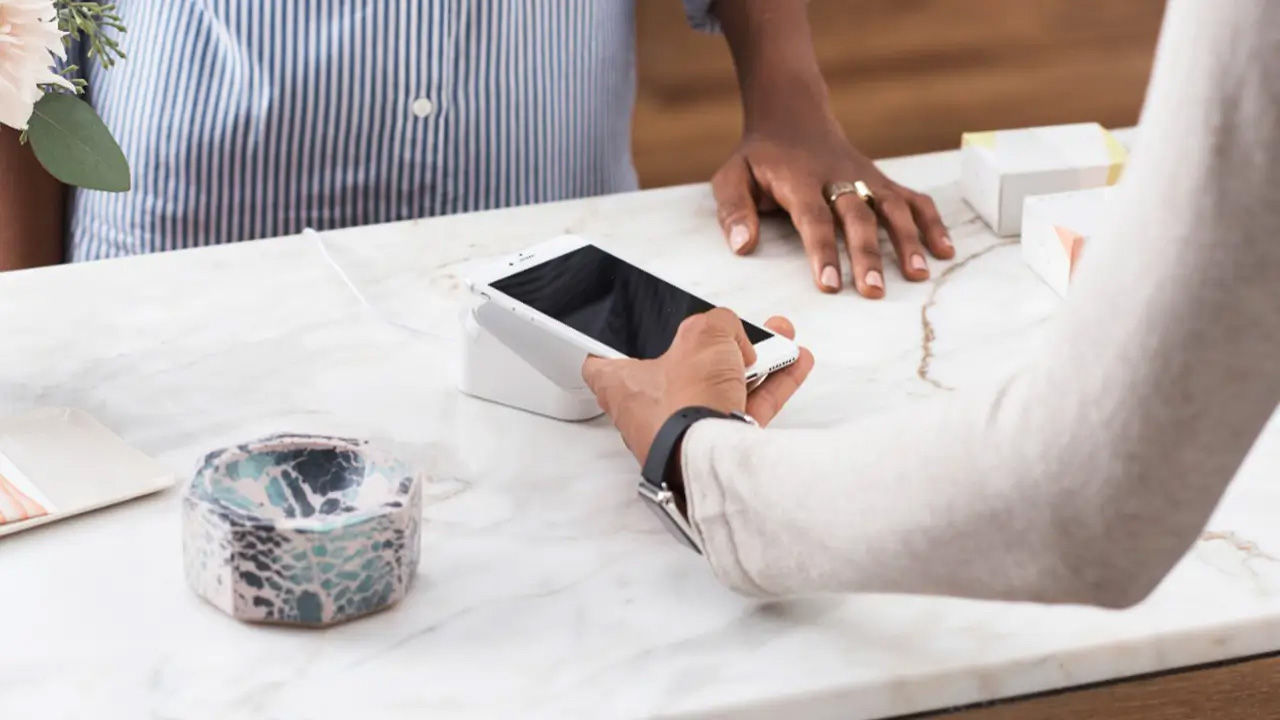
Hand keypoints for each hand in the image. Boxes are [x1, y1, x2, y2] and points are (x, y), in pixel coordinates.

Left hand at [582, 308, 814, 464]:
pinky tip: (793, 365)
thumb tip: (733, 334)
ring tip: (778, 340)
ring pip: (721, 386)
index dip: (612, 344)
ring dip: (754, 362)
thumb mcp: (702, 335)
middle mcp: (650, 410)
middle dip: (718, 346)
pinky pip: (747, 407)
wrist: (711, 457)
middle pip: (681, 368)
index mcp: (622, 384)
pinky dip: (772, 386)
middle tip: (736, 332)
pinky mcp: (718, 443)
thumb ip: (718, 323)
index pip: (602, 362)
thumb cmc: (685, 406)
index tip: (622, 333)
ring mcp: (686, 427)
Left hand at [712, 113, 954, 297]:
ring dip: (907, 240)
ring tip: (918, 274)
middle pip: (858, 216)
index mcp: (799, 180)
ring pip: (891, 206)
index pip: (814, 218)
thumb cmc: (759, 158)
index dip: (823, 251)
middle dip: (867, 254)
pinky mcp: (881, 179)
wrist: (791, 116)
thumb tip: (743, 246)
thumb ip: (734, 210)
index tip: (830, 285)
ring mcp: (864, 177)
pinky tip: (944, 251)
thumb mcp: (732, 176)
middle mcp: (837, 176)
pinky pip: (911, 199)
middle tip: (873, 291)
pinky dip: (931, 222)